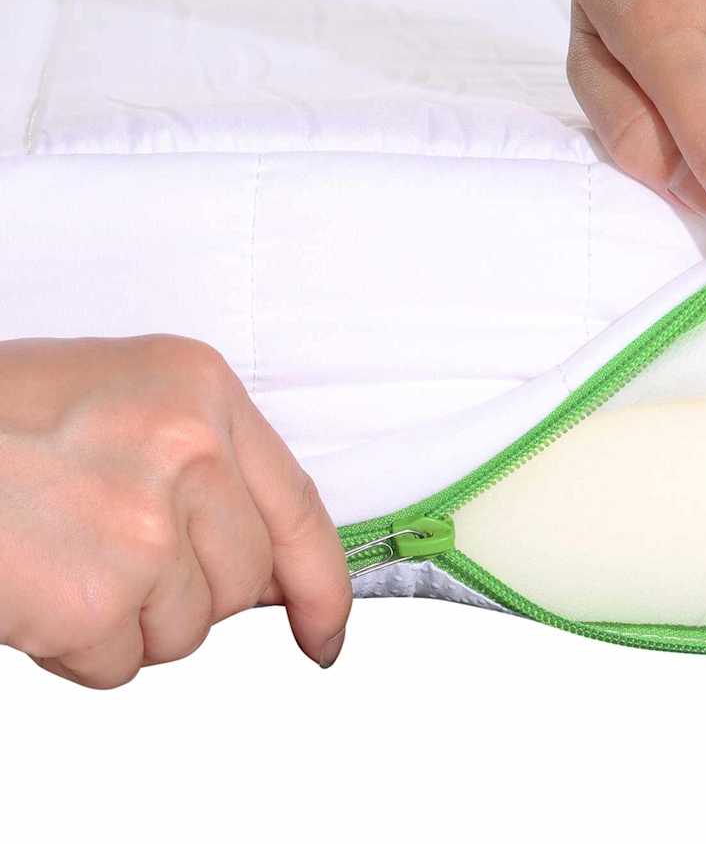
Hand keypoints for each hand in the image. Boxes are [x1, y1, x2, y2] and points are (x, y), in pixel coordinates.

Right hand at [0, 335, 350, 687]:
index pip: (299, 506)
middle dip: (188, 592)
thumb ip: (209, 469)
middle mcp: (191, 450)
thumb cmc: (5, 422)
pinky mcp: (95, 597)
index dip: (322, 583)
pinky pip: (120, 664)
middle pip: (243, 581)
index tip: (323, 631)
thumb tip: (271, 570)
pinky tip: (38, 588)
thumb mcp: (129, 405)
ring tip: (63, 555)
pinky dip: (79, 648)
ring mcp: (147, 525)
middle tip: (113, 553)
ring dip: (128, 619)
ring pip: (185, 630)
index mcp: (204, 392)